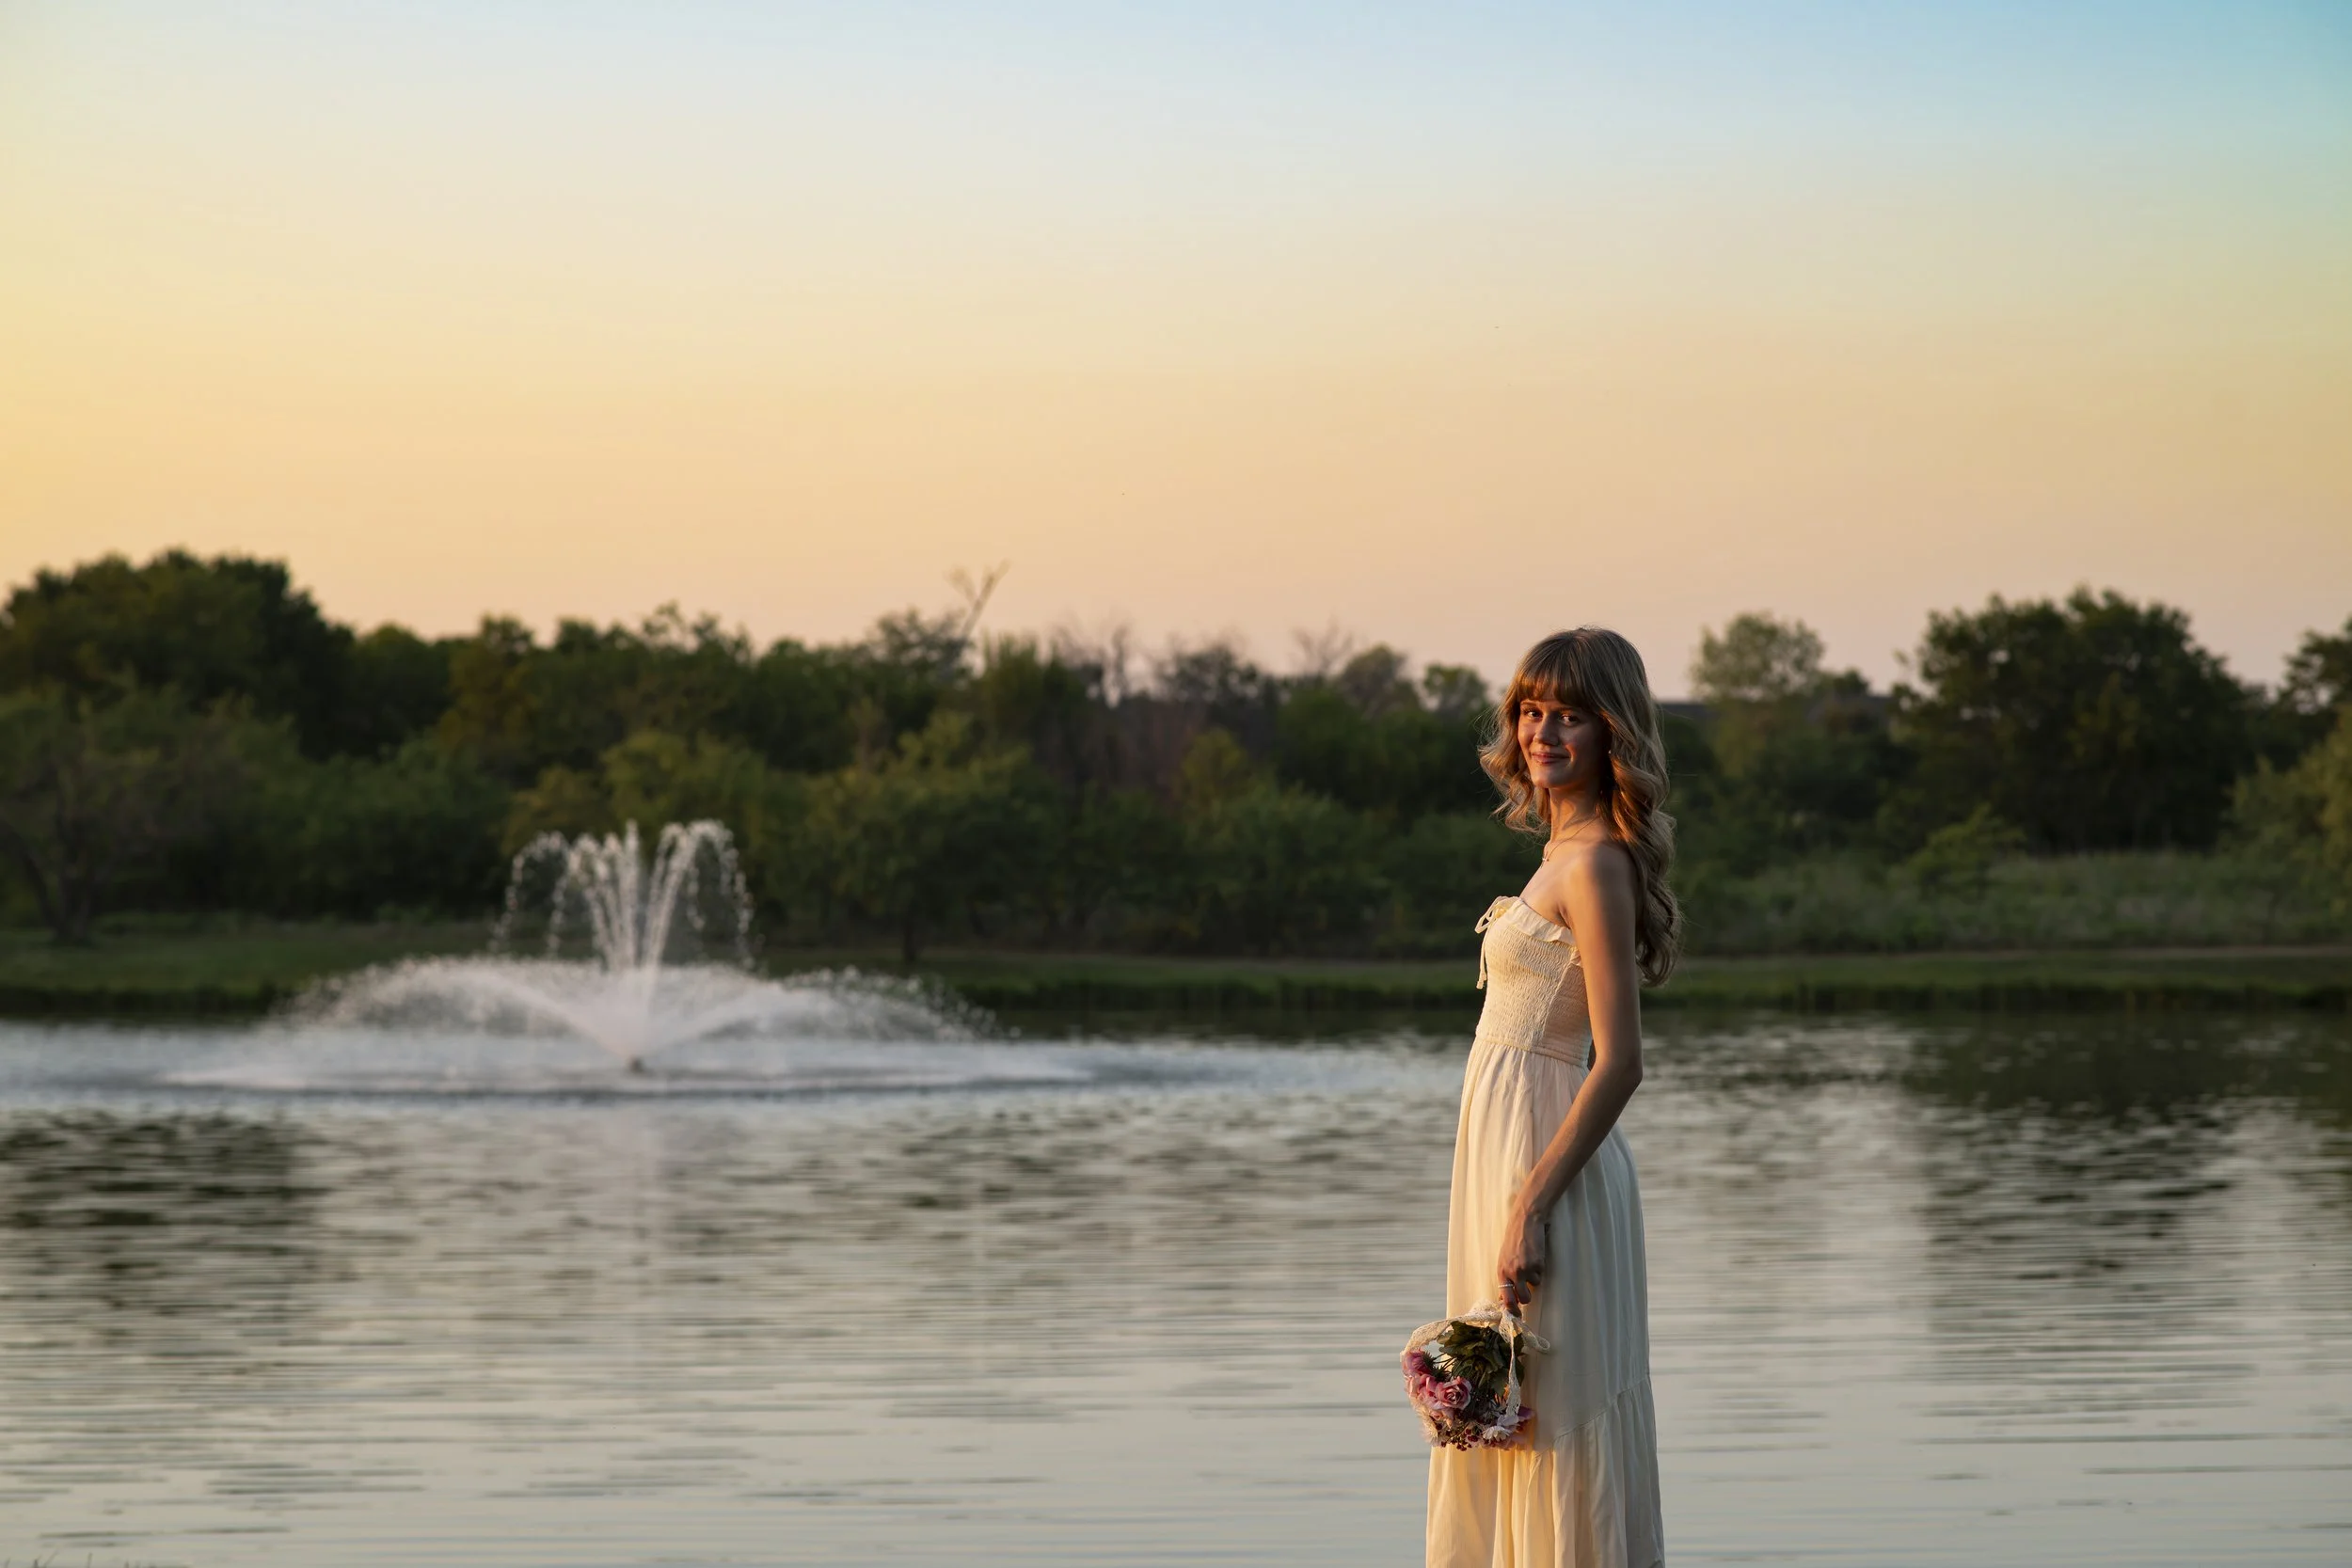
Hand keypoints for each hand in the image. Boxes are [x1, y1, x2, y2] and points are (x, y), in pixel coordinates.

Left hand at [1496, 1199, 1545, 1313]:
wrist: (1525, 1222)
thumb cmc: (1513, 1240)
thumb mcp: (1503, 1259)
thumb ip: (1505, 1278)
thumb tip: (1503, 1298)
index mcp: (1501, 1271)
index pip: (1505, 1297)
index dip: (1511, 1309)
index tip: (1516, 1314)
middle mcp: (1513, 1272)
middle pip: (1523, 1298)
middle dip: (1527, 1299)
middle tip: (1528, 1292)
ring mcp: (1526, 1269)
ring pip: (1535, 1285)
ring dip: (1534, 1277)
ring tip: (1529, 1261)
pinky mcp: (1538, 1264)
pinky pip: (1541, 1274)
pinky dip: (1539, 1267)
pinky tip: (1535, 1255)